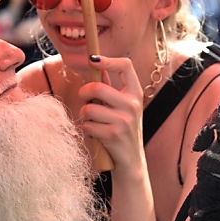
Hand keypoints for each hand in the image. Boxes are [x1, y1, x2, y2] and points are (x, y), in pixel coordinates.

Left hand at [77, 55, 144, 172]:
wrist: (131, 160)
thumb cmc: (123, 130)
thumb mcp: (122, 107)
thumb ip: (110, 87)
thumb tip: (95, 65)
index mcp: (135, 93)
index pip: (126, 66)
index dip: (107, 60)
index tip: (92, 59)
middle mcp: (132, 104)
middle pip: (97, 87)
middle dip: (84, 93)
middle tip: (84, 99)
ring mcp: (124, 120)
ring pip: (89, 108)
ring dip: (84, 115)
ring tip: (92, 121)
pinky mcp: (114, 135)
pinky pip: (87, 125)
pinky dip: (87, 130)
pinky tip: (96, 134)